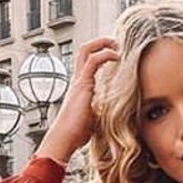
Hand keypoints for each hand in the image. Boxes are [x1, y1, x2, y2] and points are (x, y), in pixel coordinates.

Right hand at [37, 37, 118, 162]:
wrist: (64, 139)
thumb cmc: (77, 135)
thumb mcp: (95, 119)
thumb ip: (103, 111)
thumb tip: (117, 114)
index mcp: (80, 88)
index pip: (88, 63)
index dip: (100, 54)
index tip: (116, 54)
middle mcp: (77, 80)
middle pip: (84, 51)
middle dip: (101, 42)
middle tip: (116, 43)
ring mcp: (78, 81)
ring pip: (86, 51)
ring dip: (103, 43)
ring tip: (117, 44)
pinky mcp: (82, 84)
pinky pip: (93, 61)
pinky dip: (105, 54)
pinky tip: (117, 57)